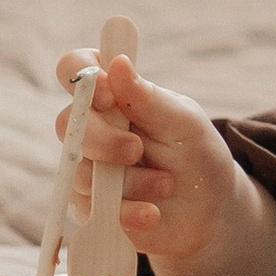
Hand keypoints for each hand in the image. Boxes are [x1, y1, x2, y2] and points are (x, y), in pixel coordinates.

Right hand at [53, 51, 275, 275]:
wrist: (208, 209)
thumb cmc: (196, 153)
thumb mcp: (183, 122)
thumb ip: (148, 97)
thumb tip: (118, 62)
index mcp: (115, 95)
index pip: (76, 68)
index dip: (81, 76)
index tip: (107, 96)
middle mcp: (94, 127)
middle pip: (66, 123)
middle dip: (103, 141)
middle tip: (137, 150)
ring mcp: (87, 167)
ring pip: (79, 172)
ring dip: (128, 182)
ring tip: (165, 184)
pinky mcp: (88, 205)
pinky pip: (89, 210)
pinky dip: (125, 212)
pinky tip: (151, 213)